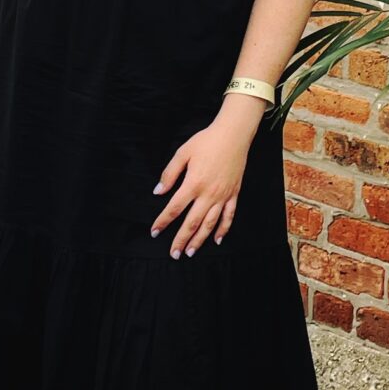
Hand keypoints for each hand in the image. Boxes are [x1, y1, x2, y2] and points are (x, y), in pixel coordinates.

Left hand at [150, 116, 250, 255]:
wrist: (233, 135)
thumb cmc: (206, 141)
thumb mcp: (183, 153)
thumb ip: (169, 174)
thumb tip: (158, 191)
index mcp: (193, 183)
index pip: (174, 208)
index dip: (163, 221)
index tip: (154, 231)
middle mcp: (208, 194)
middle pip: (192, 222)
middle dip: (181, 239)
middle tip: (173, 254)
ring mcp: (222, 196)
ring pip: (210, 224)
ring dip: (200, 240)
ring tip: (191, 252)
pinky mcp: (233, 194)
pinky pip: (229, 216)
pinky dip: (223, 230)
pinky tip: (217, 240)